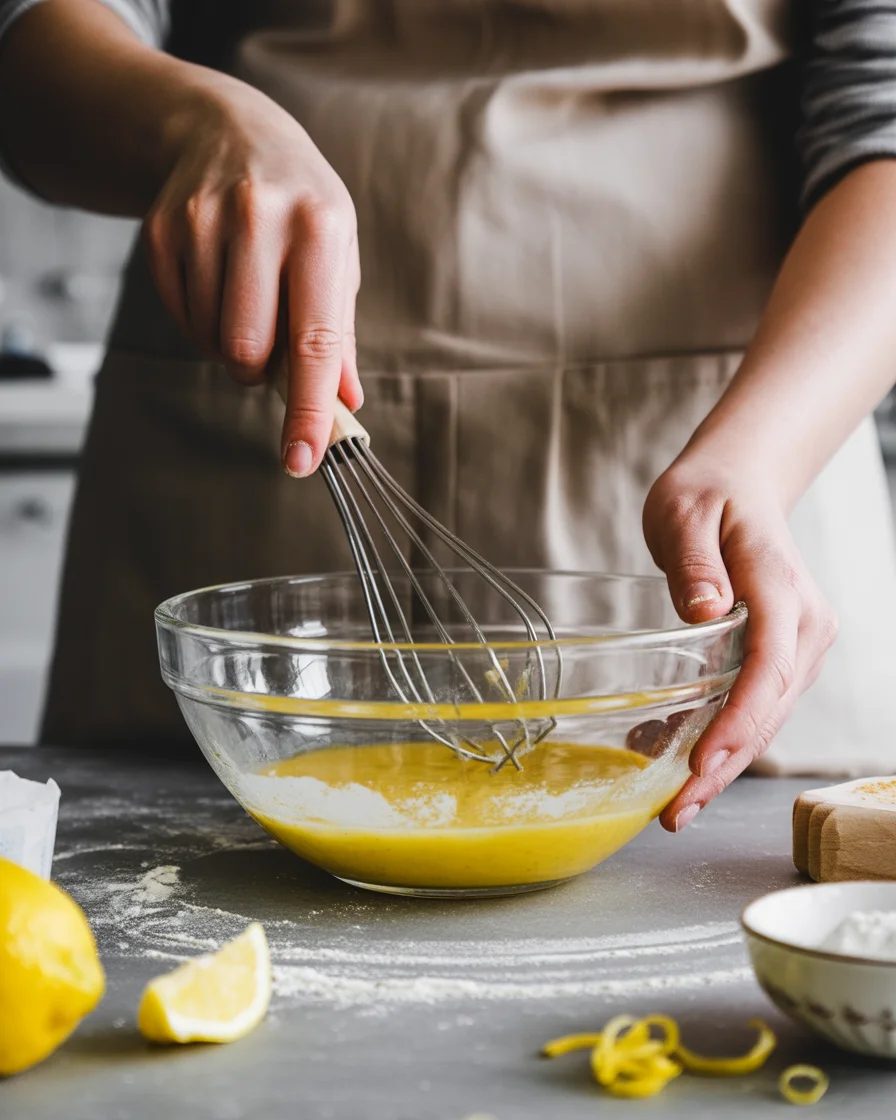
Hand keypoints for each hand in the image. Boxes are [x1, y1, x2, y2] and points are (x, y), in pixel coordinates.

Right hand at [143, 75, 361, 475]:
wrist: (228, 131)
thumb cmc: (301, 207)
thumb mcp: (337, 256)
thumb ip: (340, 333)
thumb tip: (345, 404)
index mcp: (319, 229)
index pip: (314, 342)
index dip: (308, 410)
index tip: (302, 460)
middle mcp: (259, 219)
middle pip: (248, 349)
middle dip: (259, 371)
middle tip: (269, 347)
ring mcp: (202, 221)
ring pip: (211, 339)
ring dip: (231, 347)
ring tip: (247, 305)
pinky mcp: (161, 231)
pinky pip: (181, 317)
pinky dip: (202, 324)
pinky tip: (217, 288)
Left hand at [642, 457, 837, 832]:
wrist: (738, 482)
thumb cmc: (708, 495)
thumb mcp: (686, 512)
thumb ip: (694, 562)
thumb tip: (707, 612)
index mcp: (784, 592)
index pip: (768, 669)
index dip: (737, 723)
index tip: (702, 764)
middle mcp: (803, 628)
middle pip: (767, 710)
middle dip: (722, 766)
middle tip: (675, 813)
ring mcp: (796, 646)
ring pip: (763, 719)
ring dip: (720, 764)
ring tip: (674, 806)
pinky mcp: (778, 656)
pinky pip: (751, 705)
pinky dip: (717, 736)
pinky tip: (671, 756)